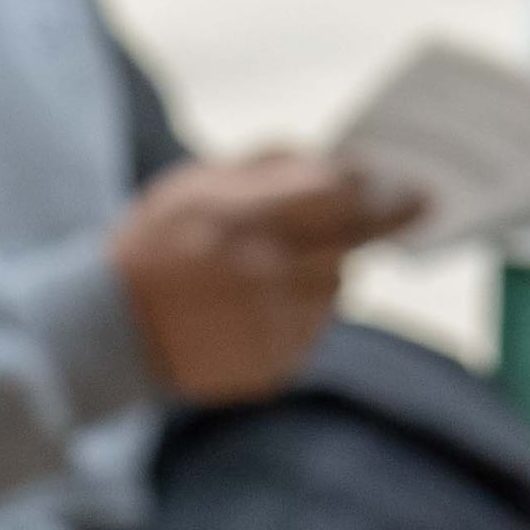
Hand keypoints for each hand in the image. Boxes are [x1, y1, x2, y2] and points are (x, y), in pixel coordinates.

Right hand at [108, 153, 423, 405]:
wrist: (109, 330)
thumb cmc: (157, 243)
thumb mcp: (196, 184)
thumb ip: (269, 167)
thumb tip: (343, 162)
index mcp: (239, 220)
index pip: (339, 200)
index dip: (383, 192)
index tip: (419, 189)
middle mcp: (261, 276)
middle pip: (352, 246)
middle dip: (374, 226)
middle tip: (414, 206)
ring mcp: (268, 327)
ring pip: (337, 287)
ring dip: (328, 268)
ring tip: (280, 266)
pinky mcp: (273, 366)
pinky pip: (314, 328)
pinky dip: (303, 311)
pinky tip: (261, 306)